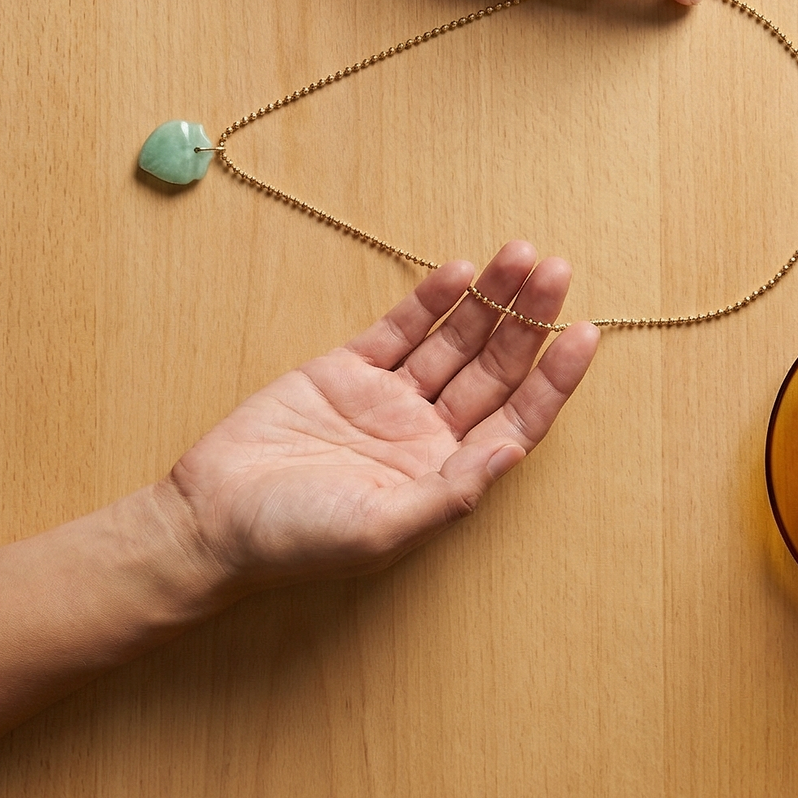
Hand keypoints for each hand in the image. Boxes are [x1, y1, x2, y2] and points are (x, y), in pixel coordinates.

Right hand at [164, 242, 599, 599]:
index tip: (587, 333)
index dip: (556, 378)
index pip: (518, 418)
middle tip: (555, 270)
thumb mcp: (382, 527)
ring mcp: (387, 400)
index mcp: (445, 475)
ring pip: (453, 341)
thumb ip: (451, 490)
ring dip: (488, 300)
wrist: (210, 519)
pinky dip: (429, 300)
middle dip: (527, 319)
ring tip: (519, 255)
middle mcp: (425, 435)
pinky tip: (460, 272)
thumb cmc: (295, 541)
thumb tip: (515, 449)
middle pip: (494, 368)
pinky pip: (400, 330)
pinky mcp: (344, 371)